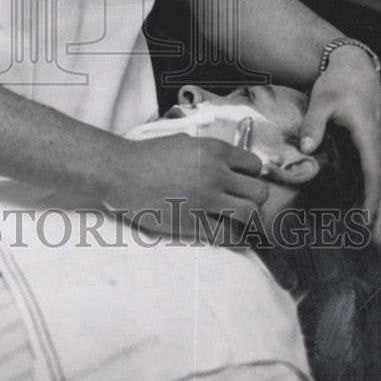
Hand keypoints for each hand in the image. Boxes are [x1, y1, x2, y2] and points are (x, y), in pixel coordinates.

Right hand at [102, 134, 267, 238]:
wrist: (121, 173)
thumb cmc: (148, 155)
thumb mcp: (183, 142)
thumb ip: (209, 152)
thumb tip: (228, 164)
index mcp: (213, 150)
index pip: (255, 165)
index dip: (251, 175)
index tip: (243, 182)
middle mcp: (215, 173)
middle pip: (259, 192)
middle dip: (255, 199)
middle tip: (244, 203)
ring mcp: (206, 199)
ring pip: (250, 214)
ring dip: (249, 219)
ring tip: (242, 221)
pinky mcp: (194, 222)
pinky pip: (227, 235)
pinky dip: (234, 238)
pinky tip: (232, 237)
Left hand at [301, 46, 380, 243]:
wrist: (355, 65)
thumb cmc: (338, 82)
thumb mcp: (322, 100)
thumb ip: (314, 125)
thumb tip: (306, 148)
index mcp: (369, 135)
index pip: (374, 174)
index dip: (372, 199)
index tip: (367, 221)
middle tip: (379, 241)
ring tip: (380, 233)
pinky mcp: (378, 141)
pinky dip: (380, 192)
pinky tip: (375, 206)